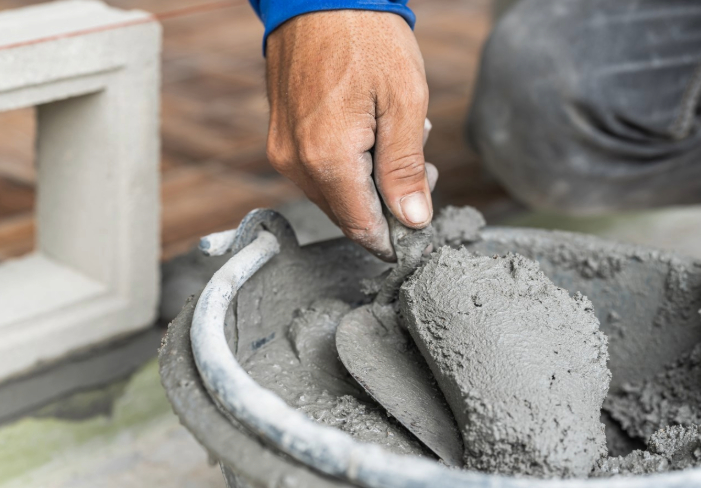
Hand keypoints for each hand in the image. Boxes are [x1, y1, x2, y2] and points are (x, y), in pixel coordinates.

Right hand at [265, 10, 434, 260]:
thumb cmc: (365, 36)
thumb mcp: (405, 101)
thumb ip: (405, 167)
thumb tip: (413, 219)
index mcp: (328, 159)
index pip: (362, 226)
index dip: (394, 236)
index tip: (419, 229)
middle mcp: (296, 163)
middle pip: (347, 213)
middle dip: (386, 202)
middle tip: (421, 166)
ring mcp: (283, 150)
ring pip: (332, 193)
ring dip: (367, 181)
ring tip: (394, 136)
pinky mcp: (279, 137)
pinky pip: (316, 170)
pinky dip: (346, 164)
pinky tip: (368, 129)